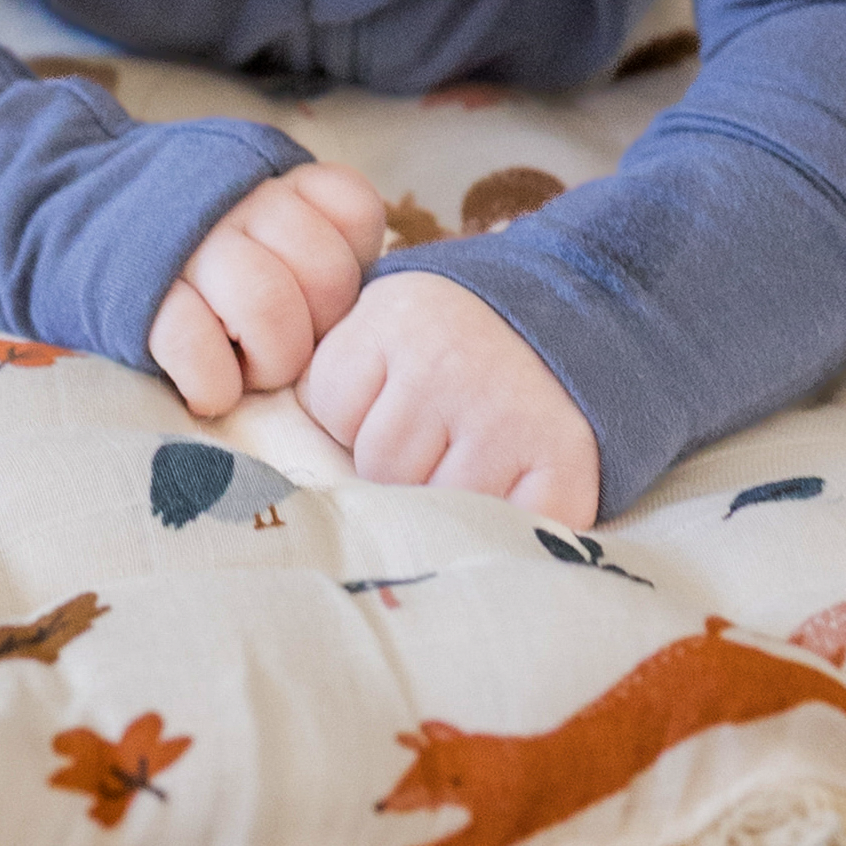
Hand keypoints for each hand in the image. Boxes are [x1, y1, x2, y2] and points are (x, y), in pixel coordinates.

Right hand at [147, 162, 386, 417]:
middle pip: (327, 274)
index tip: (315, 288)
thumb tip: (365, 298)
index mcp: (278, 179)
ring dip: (271, 362)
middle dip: (318, 329)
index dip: (350, 264)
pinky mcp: (143, 297)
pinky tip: (208, 385)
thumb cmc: (195, 233)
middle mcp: (241, 202)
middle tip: (284, 342)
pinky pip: (199, 350)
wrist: (74, 208)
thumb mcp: (260, 205)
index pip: (355, 210)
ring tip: (247, 368)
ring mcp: (193, 247)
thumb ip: (315, 233)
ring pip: (270, 309)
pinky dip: (214, 384)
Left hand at [297, 269, 601, 528]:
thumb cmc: (466, 343)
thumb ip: (343, 373)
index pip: (328, 407)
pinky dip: (499, 525)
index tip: (398, 395)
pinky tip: (513, 484)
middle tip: (445, 431)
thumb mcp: (396, 326)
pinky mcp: (558, 470)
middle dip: (400, 464)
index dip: (357, 417)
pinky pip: (494, 531)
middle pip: (377, 464)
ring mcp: (505, 417)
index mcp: (397, 315)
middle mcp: (450, 360)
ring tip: (477, 454)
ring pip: (429, 504)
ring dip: (447, 495)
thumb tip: (260, 464)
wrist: (586, 322)